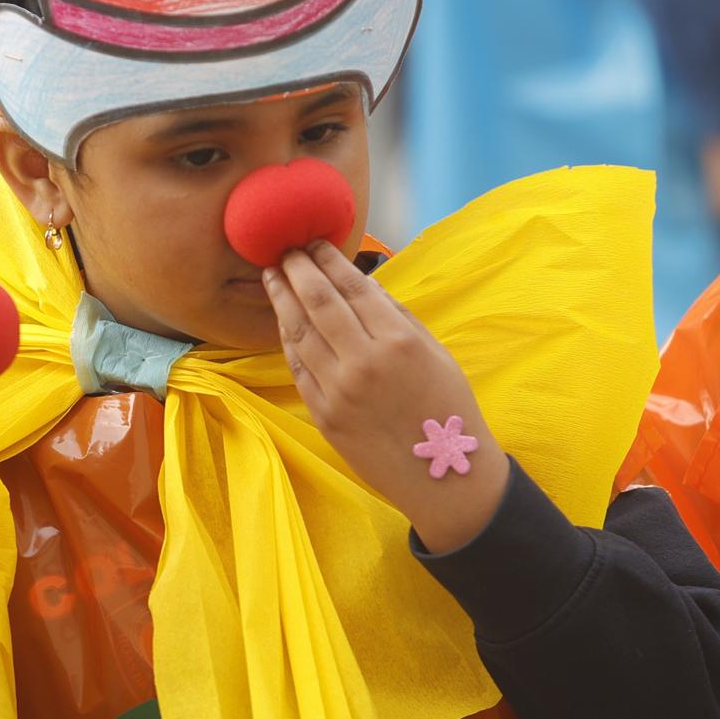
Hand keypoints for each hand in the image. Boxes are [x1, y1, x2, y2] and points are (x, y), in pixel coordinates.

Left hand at [262, 242, 509, 552]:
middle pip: (318, 303)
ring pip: (299, 333)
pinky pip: (298, 368)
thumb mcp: (435, 352)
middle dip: (296, 270)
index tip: (312, 242)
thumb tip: (364, 282)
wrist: (445, 476)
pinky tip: (282, 320)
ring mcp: (339, 390)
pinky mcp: (324, 415)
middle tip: (283, 250)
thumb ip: (397, 316)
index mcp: (398, 340)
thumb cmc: (447, 408)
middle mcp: (363, 361)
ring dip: (282, 300)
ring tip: (272, 277)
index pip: (352, 286)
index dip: (327, 260)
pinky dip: (287, 340)